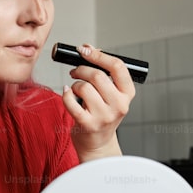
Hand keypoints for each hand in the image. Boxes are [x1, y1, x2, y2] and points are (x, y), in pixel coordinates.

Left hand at [60, 44, 134, 160]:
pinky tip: (67, 94)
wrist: (98, 144)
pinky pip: (70, 102)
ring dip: (75, 84)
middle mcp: (119, 105)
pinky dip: (65, 95)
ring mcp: (104, 116)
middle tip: (75, 71)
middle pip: (97, 75)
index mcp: (127, 94)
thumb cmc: (102, 114)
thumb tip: (89, 48)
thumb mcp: (110, 94)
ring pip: (83, 87)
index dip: (99, 55)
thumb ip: (103, 72)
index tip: (84, 49)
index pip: (118, 66)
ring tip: (75, 89)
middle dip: (81, 69)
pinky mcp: (88, 124)